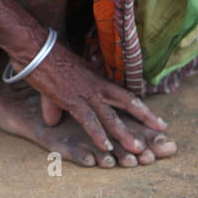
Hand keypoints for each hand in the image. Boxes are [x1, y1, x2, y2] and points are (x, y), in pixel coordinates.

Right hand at [24, 41, 167, 155]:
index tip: (156, 118)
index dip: (141, 107)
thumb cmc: (46, 60)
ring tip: (138, 149)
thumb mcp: (59, 82)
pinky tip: (105, 147)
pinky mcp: (70, 100)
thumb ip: (57, 104)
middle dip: (145, 117)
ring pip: (110, 116)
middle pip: (126, 102)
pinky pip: (88, 120)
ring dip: (124, 134)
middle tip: (162, 129)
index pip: (124, 95)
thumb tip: (52, 120)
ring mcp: (85, 93)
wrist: (35, 47)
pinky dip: (97, 134)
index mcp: (96, 80)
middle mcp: (95, 87)